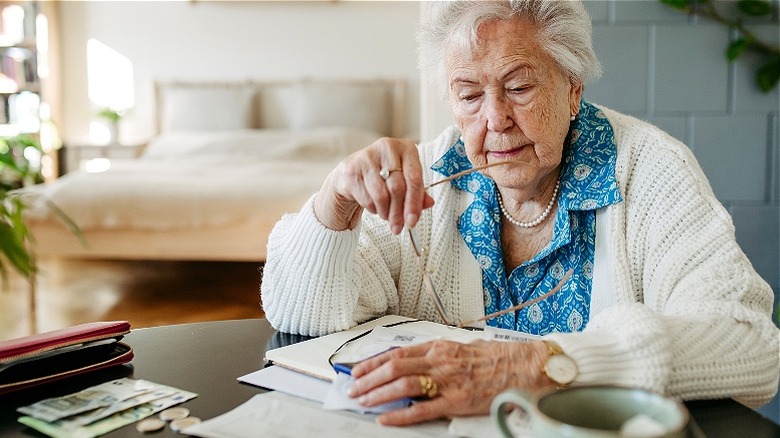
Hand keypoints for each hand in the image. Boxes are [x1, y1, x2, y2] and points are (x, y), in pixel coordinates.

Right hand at [314, 137, 434, 233]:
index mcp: (406, 148)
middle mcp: (387, 147)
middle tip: (398, 227)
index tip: (412, 221)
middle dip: (399, 212)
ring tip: (386, 215)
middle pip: (398, 188)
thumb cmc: (384, 176)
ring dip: (385, 212)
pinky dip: (373, 208)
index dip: (414, 203)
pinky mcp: (352, 169)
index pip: (414, 178)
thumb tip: (429, 203)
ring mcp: (367, 157)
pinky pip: (367, 198)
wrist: (353, 173)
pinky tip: (374, 205)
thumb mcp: (404, 180)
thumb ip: (418, 192)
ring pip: (381, 196)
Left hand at [347, 339, 553, 425]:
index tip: (358, 370)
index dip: (373, 362)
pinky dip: (402, 415)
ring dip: (379, 394)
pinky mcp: (458, 401)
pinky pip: (424, 409)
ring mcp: (448, 381)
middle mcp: (441, 361)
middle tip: (353, 389)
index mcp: (441, 347)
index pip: (397, 352)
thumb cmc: (498, 358)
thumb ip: (439, 355)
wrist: (526, 366)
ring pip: (404, 384)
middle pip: (394, 367)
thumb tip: (415, 362)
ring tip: (363, 401)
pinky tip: (387, 419)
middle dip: (369, 379)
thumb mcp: (463, 348)